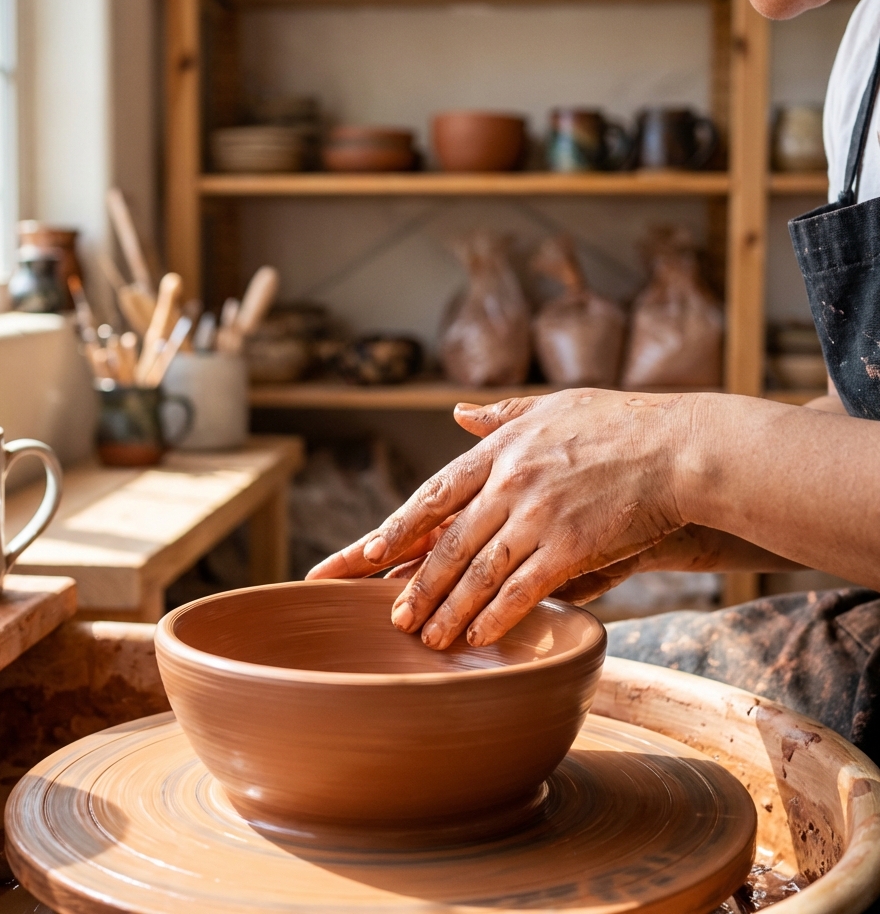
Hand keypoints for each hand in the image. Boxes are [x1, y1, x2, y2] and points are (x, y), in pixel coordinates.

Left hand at [307, 389, 695, 648]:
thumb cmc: (619, 424)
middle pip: (449, 542)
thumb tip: (457, 413)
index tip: (367, 554)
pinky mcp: (570, 545)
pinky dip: (496, 616)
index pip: (434, 494)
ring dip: (449, 610)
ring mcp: (537, 515)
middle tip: (394, 617)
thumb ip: (500, 414)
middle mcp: (509, 482)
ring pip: (479, 572)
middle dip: (418, 584)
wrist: (679, 448)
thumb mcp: (550, 406)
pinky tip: (477, 638)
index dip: (399, 528)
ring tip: (427, 638)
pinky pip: (522, 589)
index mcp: (499, 450)